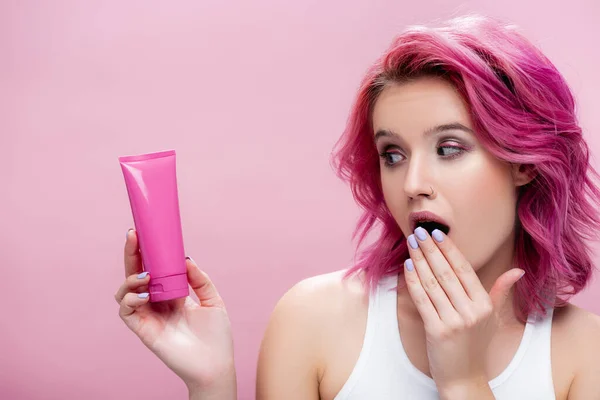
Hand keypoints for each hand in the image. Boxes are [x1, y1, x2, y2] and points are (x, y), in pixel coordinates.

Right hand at [115, 229, 235, 394]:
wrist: (215, 364)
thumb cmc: (216, 336)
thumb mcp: (212, 300)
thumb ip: (199, 279)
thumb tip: (185, 258)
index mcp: (172, 294)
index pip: (154, 268)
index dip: (148, 252)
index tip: (145, 232)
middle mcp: (157, 302)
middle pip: (135, 274)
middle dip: (131, 254)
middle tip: (133, 236)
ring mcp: (148, 316)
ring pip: (124, 291)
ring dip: (130, 278)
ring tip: (145, 275)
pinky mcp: (143, 330)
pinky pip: (126, 311)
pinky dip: (130, 299)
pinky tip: (145, 294)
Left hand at [404, 227, 523, 393]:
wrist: (464, 379)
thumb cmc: (476, 345)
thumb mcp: (492, 317)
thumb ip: (501, 291)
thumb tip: (517, 271)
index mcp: (485, 304)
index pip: (464, 269)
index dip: (449, 249)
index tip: (437, 233)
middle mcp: (472, 311)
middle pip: (447, 272)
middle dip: (430, 249)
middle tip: (418, 231)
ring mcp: (455, 322)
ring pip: (432, 283)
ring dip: (419, 260)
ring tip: (411, 244)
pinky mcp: (437, 331)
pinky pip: (422, 300)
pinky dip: (413, 281)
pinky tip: (407, 266)